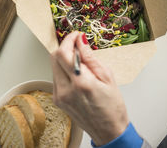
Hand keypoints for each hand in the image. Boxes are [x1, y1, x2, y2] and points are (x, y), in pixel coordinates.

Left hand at [50, 31, 128, 145]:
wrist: (108, 131)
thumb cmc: (112, 108)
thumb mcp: (107, 77)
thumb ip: (90, 58)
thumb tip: (80, 42)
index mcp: (81, 83)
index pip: (64, 53)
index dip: (68, 40)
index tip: (76, 35)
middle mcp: (66, 90)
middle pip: (54, 57)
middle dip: (65, 47)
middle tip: (77, 45)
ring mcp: (59, 96)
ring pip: (54, 66)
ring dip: (65, 58)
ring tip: (81, 62)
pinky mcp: (57, 100)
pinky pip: (56, 77)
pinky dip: (64, 70)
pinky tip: (77, 74)